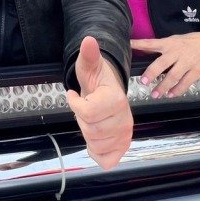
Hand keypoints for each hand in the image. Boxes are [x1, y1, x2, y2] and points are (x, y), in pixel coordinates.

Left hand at [66, 36, 131, 168]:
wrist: (108, 91)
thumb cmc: (96, 80)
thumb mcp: (88, 65)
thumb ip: (88, 55)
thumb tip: (89, 40)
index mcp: (116, 99)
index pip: (88, 113)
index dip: (75, 104)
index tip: (74, 94)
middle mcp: (125, 119)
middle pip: (90, 130)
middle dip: (81, 119)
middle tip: (85, 108)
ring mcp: (125, 135)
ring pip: (95, 145)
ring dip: (87, 133)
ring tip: (91, 119)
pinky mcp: (123, 146)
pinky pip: (106, 160)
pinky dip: (97, 152)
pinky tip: (95, 138)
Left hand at [130, 32, 199, 97]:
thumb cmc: (195, 42)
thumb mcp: (178, 40)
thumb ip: (164, 46)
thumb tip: (146, 50)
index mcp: (170, 43)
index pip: (152, 43)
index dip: (140, 44)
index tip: (128, 45)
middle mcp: (178, 52)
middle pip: (161, 64)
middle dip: (151, 73)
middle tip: (143, 82)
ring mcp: (188, 62)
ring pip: (173, 76)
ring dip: (163, 87)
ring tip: (155, 94)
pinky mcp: (197, 71)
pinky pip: (185, 83)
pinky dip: (177, 90)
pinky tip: (171, 94)